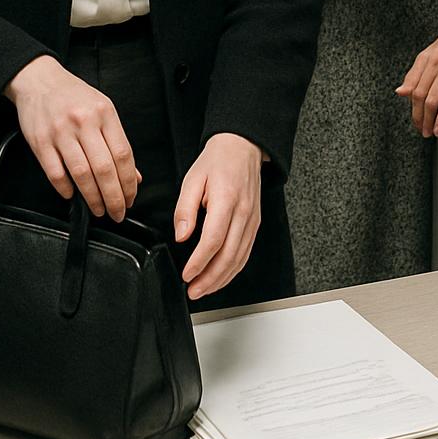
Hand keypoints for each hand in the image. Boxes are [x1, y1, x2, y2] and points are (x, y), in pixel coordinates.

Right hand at [5, 55, 139, 220]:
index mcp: (104, 113)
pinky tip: (72, 195)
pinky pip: (55, 172)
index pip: (123, 154)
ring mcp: (61, 132)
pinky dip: (65, 189)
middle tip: (117, 212)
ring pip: (81, 174)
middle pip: (104, 168)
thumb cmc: (74, 96)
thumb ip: (117, 142)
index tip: (131, 198)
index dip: (129, 182)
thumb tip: (134, 176)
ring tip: (98, 209)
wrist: (40, 80)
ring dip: (92, 198)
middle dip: (114, 197)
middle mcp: (84, 122)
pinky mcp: (40, 141)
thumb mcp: (103, 110)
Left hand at [174, 133, 263, 299]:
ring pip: (239, 258)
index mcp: (227, 199)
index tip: (187, 274)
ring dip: (221, 279)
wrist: (242, 147)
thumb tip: (182, 236)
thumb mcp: (192, 179)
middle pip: (229, 255)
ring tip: (203, 289)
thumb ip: (185, 209)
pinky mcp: (255, 223)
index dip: (199, 262)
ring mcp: (253, 220)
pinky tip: (220, 277)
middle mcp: (244, 213)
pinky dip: (233, 269)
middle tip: (193, 291)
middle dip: (210, 279)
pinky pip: (245, 252)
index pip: (214, 240)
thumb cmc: (217, 161)